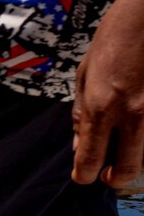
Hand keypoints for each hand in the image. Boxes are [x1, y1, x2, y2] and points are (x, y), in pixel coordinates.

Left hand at [72, 0, 143, 187]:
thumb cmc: (116, 36)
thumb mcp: (85, 73)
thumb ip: (81, 112)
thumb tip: (78, 143)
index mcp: (102, 107)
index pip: (89, 160)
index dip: (84, 174)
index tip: (83, 175)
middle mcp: (132, 115)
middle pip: (127, 170)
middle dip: (114, 178)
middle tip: (108, 174)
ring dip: (134, 159)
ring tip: (123, 150)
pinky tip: (137, 126)